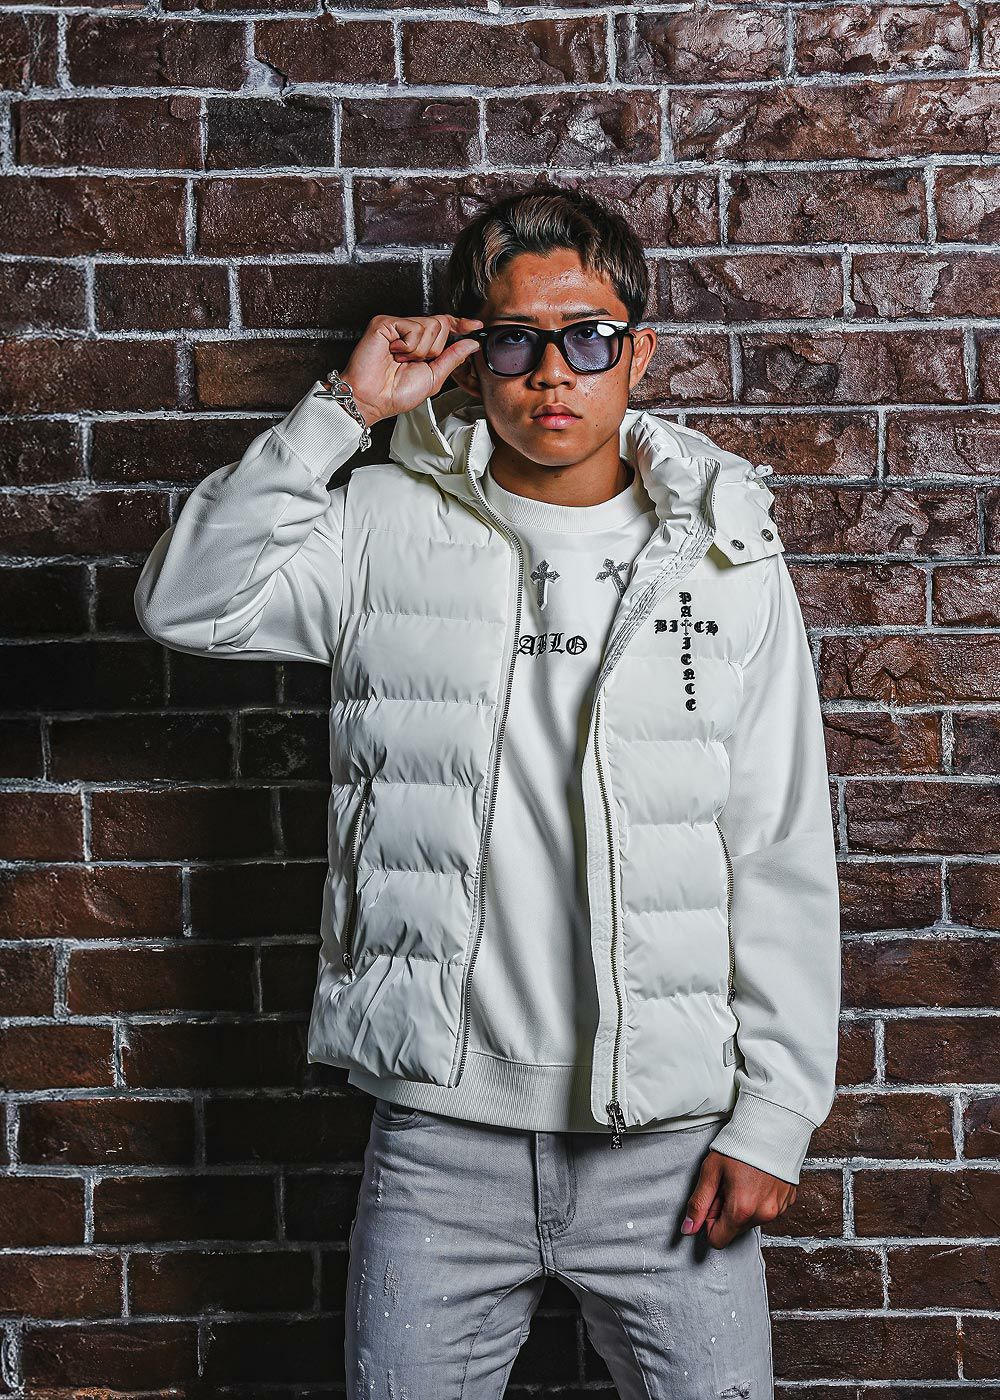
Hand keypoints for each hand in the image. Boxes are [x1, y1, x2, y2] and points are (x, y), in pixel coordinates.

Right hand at [339, 314, 484, 426]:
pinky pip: (413, 328)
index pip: (444, 326)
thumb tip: (471, 343)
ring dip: (419, 351)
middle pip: (441, 324)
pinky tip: (394, 353)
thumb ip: (453, 358)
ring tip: (401, 360)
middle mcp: (409, 333)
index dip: (460, 324)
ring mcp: (397, 326)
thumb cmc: (395, 394)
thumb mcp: (434, 377)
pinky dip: (408, 346)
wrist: (373, 399)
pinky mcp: (385, 323)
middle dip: (434, 349)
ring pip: (430, 326)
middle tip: (413, 362)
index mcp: (420, 345)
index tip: (475, 325)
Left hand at [681, 1150, 796, 1248]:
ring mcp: (778, 1209)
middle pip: (734, 1229)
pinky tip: (758, 1178)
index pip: (717, 1240)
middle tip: (728, 1183)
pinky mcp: (788, 1201)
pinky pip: (767, 1210)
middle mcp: (763, 1215)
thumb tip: (687, 1230)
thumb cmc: (740, 1144)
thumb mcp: (711, 1171)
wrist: (773, 1125)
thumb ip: (698, 1203)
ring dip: (743, 1205)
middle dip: (727, 1211)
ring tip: (744, 1178)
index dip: (709, 1221)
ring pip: (751, 1220)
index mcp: (741, 1210)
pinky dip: (759, 1199)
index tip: (713, 1200)